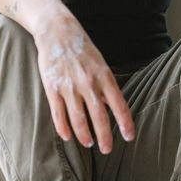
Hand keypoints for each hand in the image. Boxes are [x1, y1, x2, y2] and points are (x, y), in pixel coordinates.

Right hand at [34, 13, 134, 153]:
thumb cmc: (81, 47)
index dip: (125, 123)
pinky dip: (64, 128)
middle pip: (99, 118)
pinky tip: (68, 137)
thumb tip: (110, 107)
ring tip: (89, 144)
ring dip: (85, 136)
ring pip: (78, 120)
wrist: (56, 30)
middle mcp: (88, 83)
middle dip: (104, 137)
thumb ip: (105, 85)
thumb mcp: (100, 63)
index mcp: (104, 76)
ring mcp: (69, 87)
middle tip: (107, 149)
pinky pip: (59, 114)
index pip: (119, 105)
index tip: (129, 137)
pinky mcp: (52, 88)